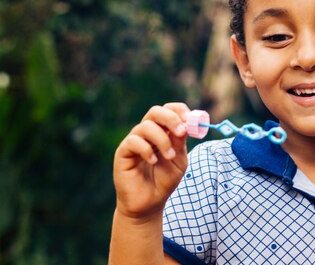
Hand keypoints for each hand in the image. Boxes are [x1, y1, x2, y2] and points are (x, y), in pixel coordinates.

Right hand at [113, 102, 189, 218]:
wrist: (149, 203)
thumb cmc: (164, 180)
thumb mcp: (179, 160)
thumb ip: (181, 143)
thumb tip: (186, 125)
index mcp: (163, 131)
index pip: (169, 110)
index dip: (180, 111)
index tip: (191, 121)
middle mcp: (148, 132)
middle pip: (156, 111)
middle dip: (171, 118)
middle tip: (181, 132)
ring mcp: (134, 141)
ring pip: (146, 126)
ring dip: (162, 139)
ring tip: (169, 156)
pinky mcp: (123, 152)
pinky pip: (133, 141)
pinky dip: (146, 149)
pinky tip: (153, 162)